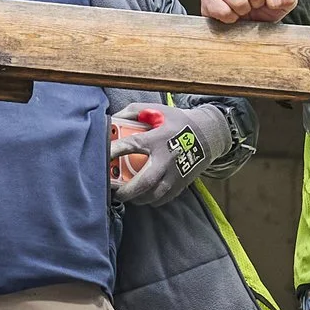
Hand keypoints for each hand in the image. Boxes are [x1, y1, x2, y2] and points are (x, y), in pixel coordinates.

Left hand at [110, 104, 232, 205]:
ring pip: (154, 194)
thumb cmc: (176, 121)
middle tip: (113, 191)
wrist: (207, 135)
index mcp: (158, 138)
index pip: (132, 145)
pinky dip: (149, 200)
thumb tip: (111, 122)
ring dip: (136, 198)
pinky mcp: (181, 184)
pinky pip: (163, 199)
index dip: (114, 150)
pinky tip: (141, 196)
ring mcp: (176, 174)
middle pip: (145, 181)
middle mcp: (167, 158)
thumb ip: (131, 113)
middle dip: (126, 190)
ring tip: (125, 195)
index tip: (102, 156)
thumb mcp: (155, 109)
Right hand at [201, 0, 297, 23]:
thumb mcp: (283, 0)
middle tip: (253, 4)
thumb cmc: (265, 5)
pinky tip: (230, 13)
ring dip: (244, 12)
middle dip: (257, 4)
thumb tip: (273, 0)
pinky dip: (231, 18)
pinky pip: (224, 12)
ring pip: (239, 2)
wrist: (245, 19)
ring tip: (241, 8)